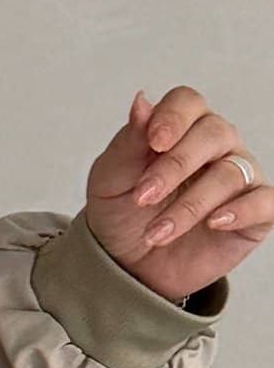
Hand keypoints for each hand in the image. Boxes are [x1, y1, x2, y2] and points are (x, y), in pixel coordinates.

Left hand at [82, 86, 267, 300]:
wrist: (128, 265)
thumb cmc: (121, 214)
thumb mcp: (110, 180)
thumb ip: (127, 143)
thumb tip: (141, 101)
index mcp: (180, 129)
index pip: (187, 102)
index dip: (173, 117)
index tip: (154, 142)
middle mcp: (216, 146)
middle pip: (213, 133)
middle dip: (175, 166)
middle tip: (143, 198)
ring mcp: (239, 177)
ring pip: (230, 174)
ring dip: (190, 206)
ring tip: (156, 233)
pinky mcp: (254, 212)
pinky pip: (265, 202)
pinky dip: (242, 210)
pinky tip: (214, 223)